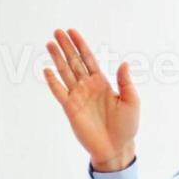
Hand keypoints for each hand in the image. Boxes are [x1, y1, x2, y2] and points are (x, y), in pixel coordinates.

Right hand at [43, 28, 139, 171]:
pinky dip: (53, 82)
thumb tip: (125, 63)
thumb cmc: (126, 126)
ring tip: (50, 44)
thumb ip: (126, 82)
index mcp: (102, 82)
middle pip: (74, 62)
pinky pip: (59, 92)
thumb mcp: (131, 102)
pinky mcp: (70, 108)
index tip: (72, 31)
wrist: (116, 147)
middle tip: (57, 32)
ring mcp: (78, 96)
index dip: (81, 45)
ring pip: (65, 73)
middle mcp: (88, 87)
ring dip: (57, 59)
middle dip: (66, 47)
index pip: (89, 59)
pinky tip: (47, 70)